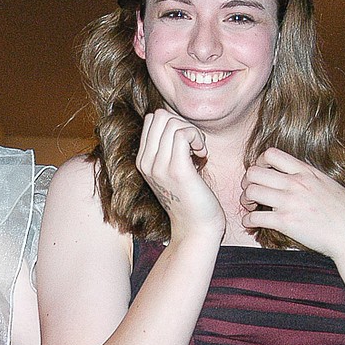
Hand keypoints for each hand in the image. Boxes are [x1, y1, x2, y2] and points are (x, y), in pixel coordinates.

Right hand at [136, 109, 223, 241]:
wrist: (195, 229)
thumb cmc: (190, 198)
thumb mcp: (172, 171)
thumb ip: (168, 149)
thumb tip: (177, 123)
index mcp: (142, 161)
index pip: (152, 119)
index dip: (173, 123)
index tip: (186, 143)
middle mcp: (146, 163)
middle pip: (160, 116)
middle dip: (182, 123)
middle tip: (193, 145)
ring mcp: (158, 167)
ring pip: (172, 123)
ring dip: (192, 132)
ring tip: (198, 152)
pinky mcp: (176, 170)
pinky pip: (183, 134)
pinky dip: (197, 138)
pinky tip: (202, 154)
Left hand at [240, 148, 344, 258]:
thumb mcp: (328, 184)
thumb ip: (309, 177)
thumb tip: (294, 174)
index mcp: (307, 171)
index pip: (271, 153)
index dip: (259, 162)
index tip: (261, 175)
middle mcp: (296, 183)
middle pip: (254, 172)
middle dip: (247, 182)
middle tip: (251, 193)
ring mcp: (290, 202)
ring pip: (251, 191)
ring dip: (245, 200)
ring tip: (251, 207)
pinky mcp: (286, 222)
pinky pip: (254, 217)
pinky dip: (247, 221)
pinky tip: (251, 224)